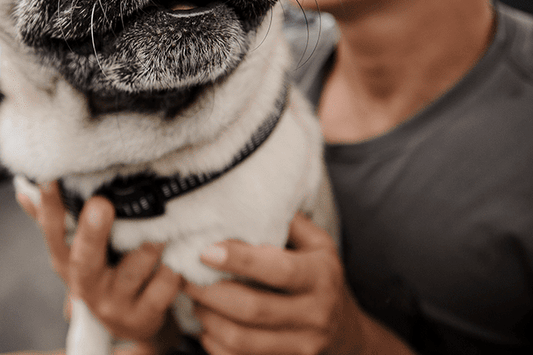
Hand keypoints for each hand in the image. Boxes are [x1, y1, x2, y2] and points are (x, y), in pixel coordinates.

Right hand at [18, 182, 182, 346]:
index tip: (49, 178)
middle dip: (93, 232)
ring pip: (133, 270)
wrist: (127, 325)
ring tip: (162, 229)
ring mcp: (114, 304)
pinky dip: (172, 271)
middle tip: (101, 204)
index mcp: (66, 263)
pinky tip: (178, 257)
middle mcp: (86, 285)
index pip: (52, 232)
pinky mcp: (143, 317)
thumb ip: (55, 222)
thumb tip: (26, 190)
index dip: (49, 207)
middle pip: (85, 259)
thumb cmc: (101, 276)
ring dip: (149, 247)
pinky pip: (163, 287)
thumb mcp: (76, 253)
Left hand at [185, 213, 413, 354]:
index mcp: (320, 276)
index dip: (238, 260)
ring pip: (241, 340)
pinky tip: (207, 327)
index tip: (204, 250)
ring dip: (208, 319)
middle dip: (209, 292)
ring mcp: (302, 346)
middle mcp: (315, 314)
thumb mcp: (318, 245)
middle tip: (184, 277)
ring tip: (193, 301)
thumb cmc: (322, 279)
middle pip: (252, 309)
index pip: (276, 269)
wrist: (348, 336)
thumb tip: (248, 193)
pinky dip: (215, 345)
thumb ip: (287, 221)